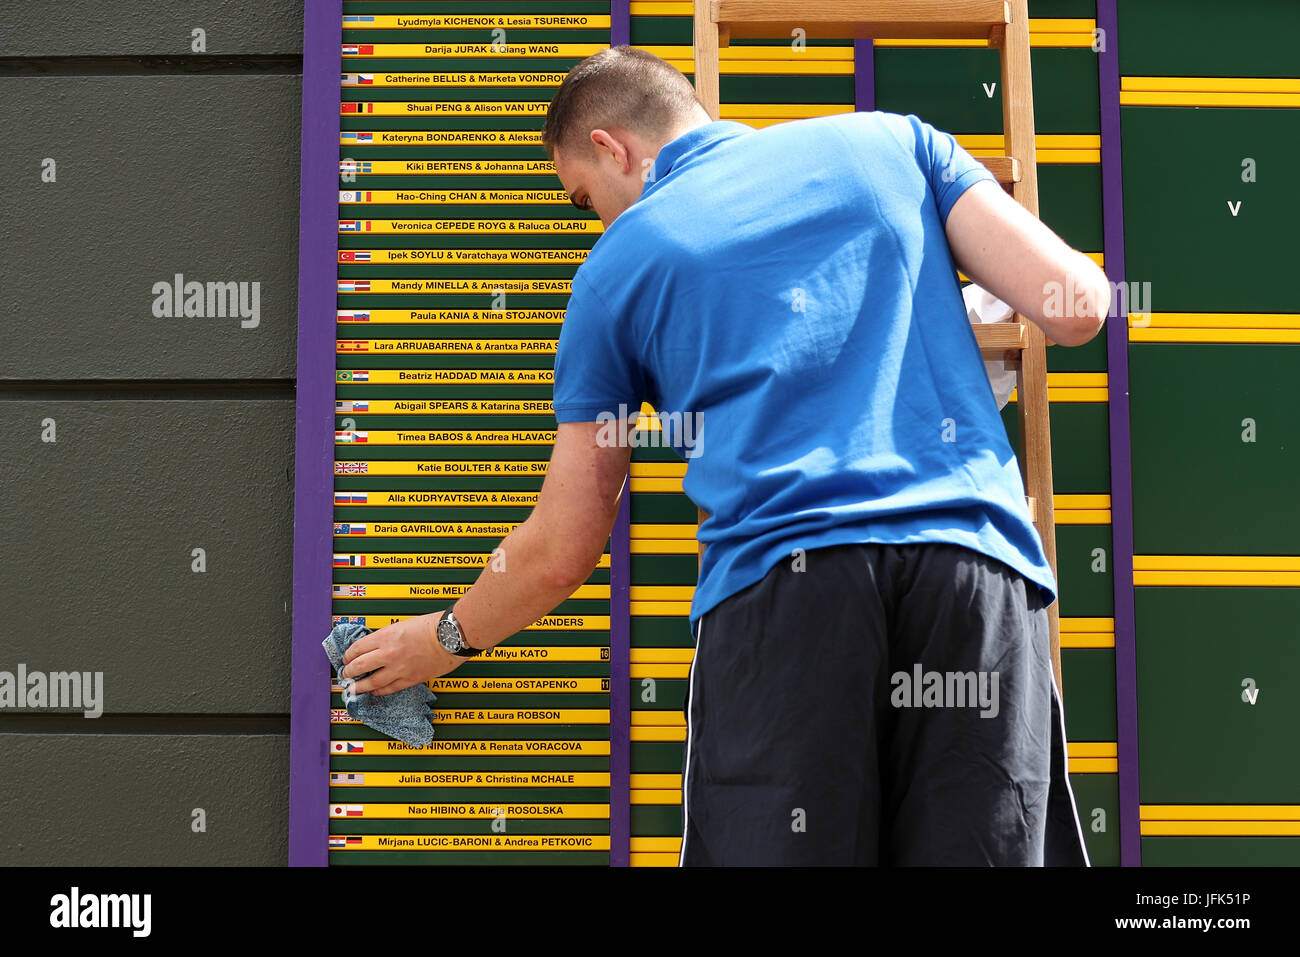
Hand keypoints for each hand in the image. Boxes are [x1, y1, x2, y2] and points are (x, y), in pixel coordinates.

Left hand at [340, 610, 462, 695]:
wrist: (451, 637)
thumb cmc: (433, 627)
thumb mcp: (403, 624)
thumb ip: (388, 636)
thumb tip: (378, 646)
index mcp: (385, 636)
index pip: (357, 648)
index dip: (348, 655)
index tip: (347, 658)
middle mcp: (388, 653)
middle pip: (359, 666)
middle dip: (349, 671)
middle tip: (346, 673)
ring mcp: (398, 668)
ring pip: (371, 682)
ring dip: (360, 686)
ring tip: (354, 688)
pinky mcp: (409, 679)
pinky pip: (389, 689)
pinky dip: (379, 691)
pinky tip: (375, 691)